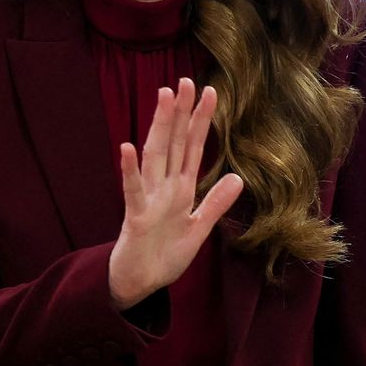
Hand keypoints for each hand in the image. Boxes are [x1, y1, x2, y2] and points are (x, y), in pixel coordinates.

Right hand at [108, 78, 243, 309]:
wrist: (139, 284)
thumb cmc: (164, 255)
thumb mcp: (198, 229)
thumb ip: (215, 203)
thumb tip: (238, 178)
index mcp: (181, 188)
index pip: (192, 147)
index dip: (200, 120)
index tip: (210, 92)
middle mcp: (164, 186)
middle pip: (174, 142)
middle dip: (180, 111)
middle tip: (185, 80)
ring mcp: (149, 198)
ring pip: (156, 155)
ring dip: (159, 126)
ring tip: (163, 97)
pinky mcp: (136, 216)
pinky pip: (133, 191)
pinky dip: (130, 170)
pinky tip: (126, 147)